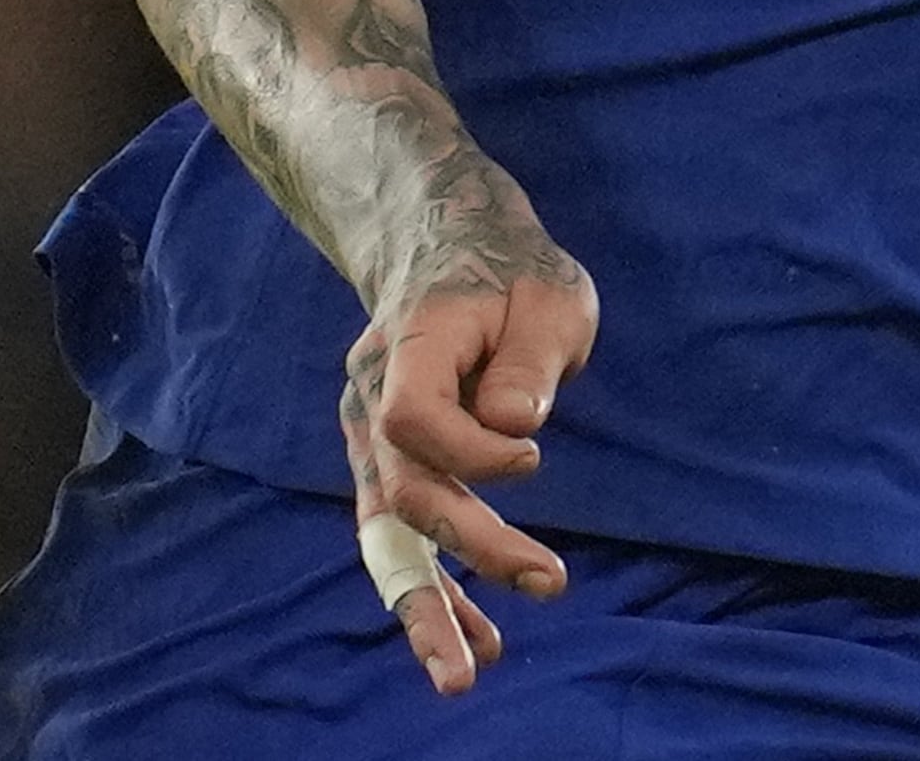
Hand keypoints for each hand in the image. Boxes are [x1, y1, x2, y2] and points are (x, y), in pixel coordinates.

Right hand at [342, 186, 598, 695]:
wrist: (449, 247)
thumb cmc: (511, 270)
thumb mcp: (548, 291)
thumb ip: (530, 357)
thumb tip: (516, 430)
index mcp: (408, 345)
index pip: (412, 415)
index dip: (469, 451)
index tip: (533, 461)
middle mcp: (371, 400)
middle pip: (400, 491)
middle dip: (464, 550)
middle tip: (545, 581)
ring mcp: (372, 438)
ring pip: (387, 535)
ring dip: (428, 604)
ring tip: (468, 672)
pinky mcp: (391, 464)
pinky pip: (405, 537)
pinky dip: (437, 585)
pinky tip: (479, 638)